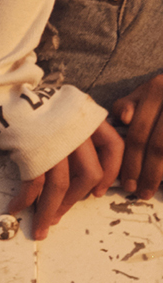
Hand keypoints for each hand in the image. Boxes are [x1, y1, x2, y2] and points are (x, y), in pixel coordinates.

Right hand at [8, 121, 122, 238]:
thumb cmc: (27, 105)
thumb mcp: (61, 110)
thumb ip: (76, 133)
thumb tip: (79, 172)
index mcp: (86, 116)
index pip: (114, 148)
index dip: (109, 174)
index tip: (98, 192)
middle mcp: (74, 128)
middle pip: (87, 174)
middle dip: (74, 201)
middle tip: (60, 215)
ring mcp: (53, 139)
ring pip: (61, 185)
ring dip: (50, 210)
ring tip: (42, 224)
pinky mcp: (31, 149)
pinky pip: (34, 182)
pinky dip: (26, 199)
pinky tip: (19, 206)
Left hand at [112, 73, 162, 198]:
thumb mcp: (148, 91)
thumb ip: (130, 104)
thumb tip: (123, 119)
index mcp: (156, 89)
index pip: (139, 132)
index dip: (131, 160)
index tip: (126, 182)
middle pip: (158, 146)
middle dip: (147, 173)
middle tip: (139, 192)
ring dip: (162, 174)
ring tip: (153, 189)